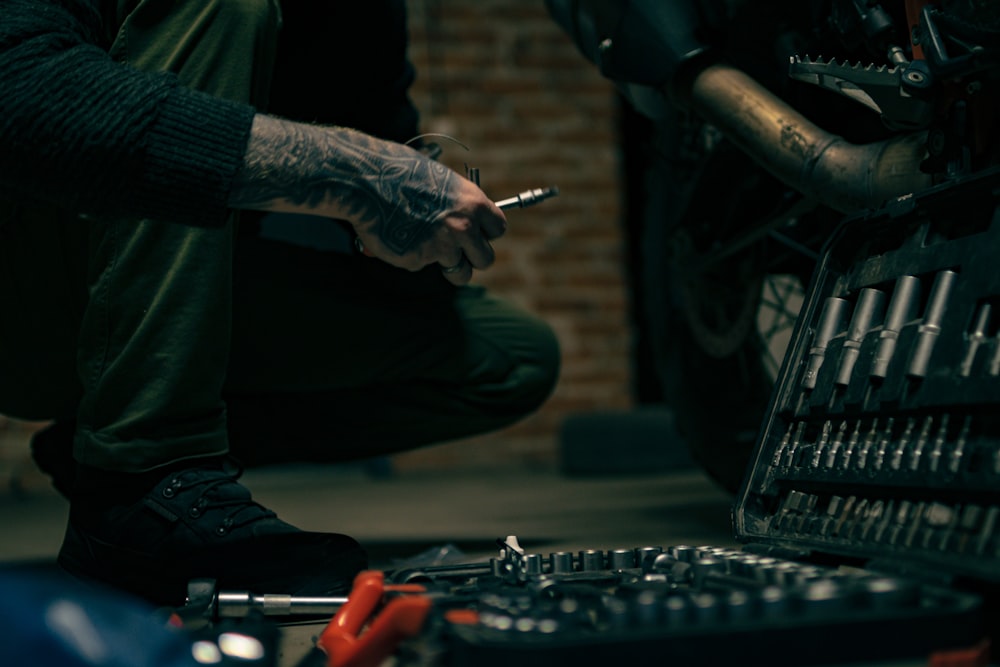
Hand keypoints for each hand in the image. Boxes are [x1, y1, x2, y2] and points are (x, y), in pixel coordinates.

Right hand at [354, 175, 506, 284]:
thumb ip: (455, 204)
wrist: (366, 180)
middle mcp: (462, 228)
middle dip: (473, 258)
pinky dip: (410, 255)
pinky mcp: (417, 260)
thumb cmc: (399, 172)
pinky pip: (420, 264)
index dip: (486, 233)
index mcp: (472, 204)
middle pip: (485, 259)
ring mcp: (441, 247)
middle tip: (458, 253)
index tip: (477, 235)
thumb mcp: (440, 180)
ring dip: (445, 265)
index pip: (497, 229)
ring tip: (426, 247)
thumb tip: (462, 219)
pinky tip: (396, 235)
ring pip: (458, 272)